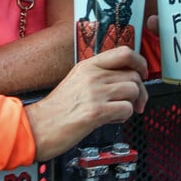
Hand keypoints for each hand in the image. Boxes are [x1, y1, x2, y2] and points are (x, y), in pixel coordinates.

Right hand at [28, 46, 148, 159]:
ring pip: (133, 90)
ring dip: (132, 104)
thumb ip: (99, 75)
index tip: (142, 73)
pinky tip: (112, 120)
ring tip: (118, 112)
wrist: (37, 127)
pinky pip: (126, 109)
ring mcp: (95, 93)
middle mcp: (93, 75)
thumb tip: (125, 78)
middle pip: (133, 74)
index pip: (124, 52)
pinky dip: (124, 117)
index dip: (140, 62)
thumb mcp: (77, 81)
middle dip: (140, 91)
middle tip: (136, 102)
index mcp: (88, 65)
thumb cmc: (57, 109)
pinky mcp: (96, 112)